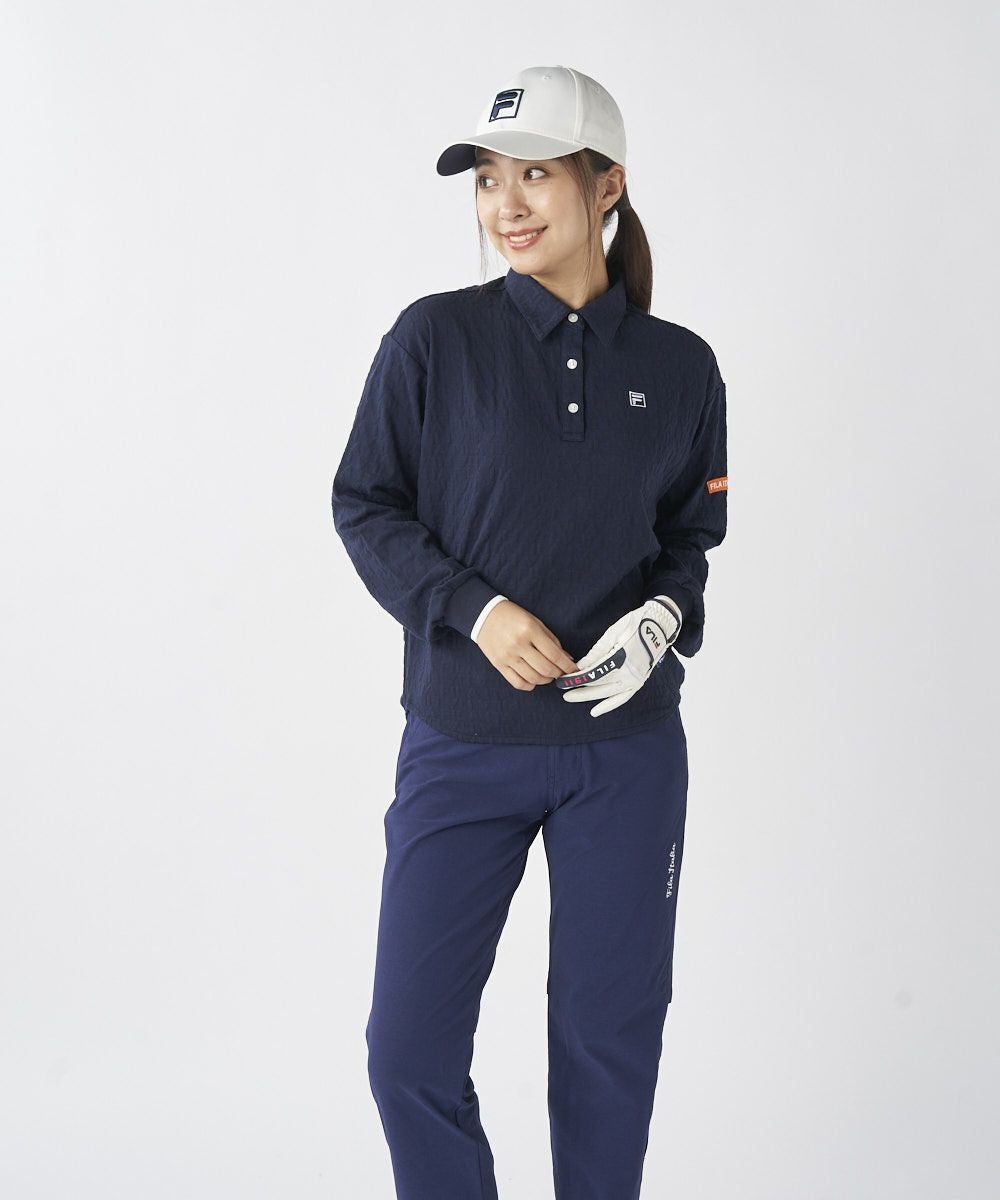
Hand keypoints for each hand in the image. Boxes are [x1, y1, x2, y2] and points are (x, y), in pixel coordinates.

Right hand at [476, 600, 580, 691]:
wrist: (484, 615)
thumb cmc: (512, 617)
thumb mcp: (535, 622)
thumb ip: (552, 640)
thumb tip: (566, 659)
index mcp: (530, 630)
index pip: (554, 655)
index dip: (567, 666)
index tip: (573, 670)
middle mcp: (518, 644)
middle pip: (546, 669)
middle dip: (558, 674)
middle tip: (560, 672)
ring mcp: (507, 656)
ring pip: (533, 679)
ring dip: (545, 680)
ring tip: (548, 675)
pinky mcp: (498, 665)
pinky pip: (518, 683)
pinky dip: (530, 685)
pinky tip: (534, 680)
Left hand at [556, 597, 681, 716]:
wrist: (660, 626)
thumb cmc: (635, 624)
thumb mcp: (613, 633)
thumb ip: (597, 652)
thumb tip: (581, 666)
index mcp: (621, 659)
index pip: (593, 673)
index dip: (577, 677)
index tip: (564, 679)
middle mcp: (628, 673)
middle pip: (598, 685)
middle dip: (578, 688)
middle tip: (562, 691)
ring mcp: (635, 680)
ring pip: (607, 693)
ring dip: (588, 697)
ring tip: (571, 698)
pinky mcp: (638, 682)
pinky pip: (622, 698)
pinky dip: (609, 705)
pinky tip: (595, 711)